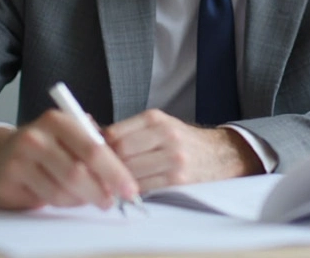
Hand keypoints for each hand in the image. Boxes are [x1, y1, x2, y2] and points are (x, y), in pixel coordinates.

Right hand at [0, 110, 139, 209]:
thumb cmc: (44, 148)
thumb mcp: (68, 136)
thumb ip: (93, 145)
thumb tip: (123, 170)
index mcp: (59, 119)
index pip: (94, 147)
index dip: (115, 171)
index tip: (130, 188)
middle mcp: (38, 134)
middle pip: (79, 170)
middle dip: (102, 190)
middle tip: (112, 201)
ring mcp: (21, 155)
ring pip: (64, 188)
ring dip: (83, 199)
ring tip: (89, 198)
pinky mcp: (11, 176)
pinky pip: (48, 197)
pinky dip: (65, 202)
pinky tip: (69, 198)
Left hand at [103, 109, 263, 191]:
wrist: (219, 154)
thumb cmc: (181, 140)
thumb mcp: (158, 125)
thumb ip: (129, 132)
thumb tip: (92, 139)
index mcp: (156, 119)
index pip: (114, 134)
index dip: (98, 148)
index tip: (90, 156)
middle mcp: (165, 135)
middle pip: (120, 154)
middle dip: (106, 166)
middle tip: (97, 174)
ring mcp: (173, 158)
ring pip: (130, 172)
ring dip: (117, 181)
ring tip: (111, 183)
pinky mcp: (178, 179)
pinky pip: (145, 187)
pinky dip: (132, 190)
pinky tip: (129, 189)